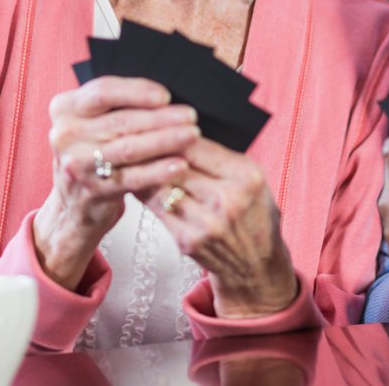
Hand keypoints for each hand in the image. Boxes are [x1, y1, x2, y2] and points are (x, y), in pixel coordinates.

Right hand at [34, 76, 199, 288]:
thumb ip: (117, 106)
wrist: (74, 203)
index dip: (137, 91)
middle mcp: (65, 134)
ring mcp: (77, 163)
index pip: (103, 91)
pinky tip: (180, 165)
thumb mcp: (92, 124)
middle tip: (190, 115)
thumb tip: (166, 96)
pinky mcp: (94, 189)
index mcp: (65, 108)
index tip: (166, 95)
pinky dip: (159, 170)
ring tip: (192, 135)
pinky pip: (133, 177)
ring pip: (129, 147)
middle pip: (121, 120)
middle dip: (161, 117)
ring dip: (165, 140)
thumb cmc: (93, 152)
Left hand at [144, 138, 298, 319]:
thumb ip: (219, 157)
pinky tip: (139, 184)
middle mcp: (227, 200)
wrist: (256, 263)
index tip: (158, 125)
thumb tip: (178, 134)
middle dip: (153, 151)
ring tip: (132, 159)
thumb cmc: (254, 214)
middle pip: (175, 165)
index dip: (171, 132)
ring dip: (143, 172)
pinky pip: (157, 210)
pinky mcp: (187, 241)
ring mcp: (205, 223)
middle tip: (135, 139)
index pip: (197, 146)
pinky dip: (146, 195)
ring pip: (160, 187)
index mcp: (246, 176)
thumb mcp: (251, 178)